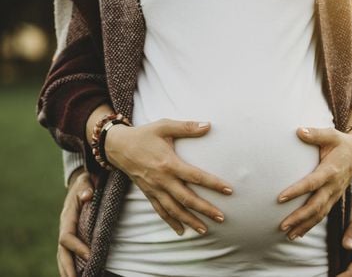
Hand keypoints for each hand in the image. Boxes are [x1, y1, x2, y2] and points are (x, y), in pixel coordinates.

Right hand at [57, 168, 92, 276]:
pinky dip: (70, 265)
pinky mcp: (72, 236)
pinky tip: (77, 275)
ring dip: (67, 270)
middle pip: (62, 252)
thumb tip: (87, 196)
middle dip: (68, 267)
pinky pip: (68, 253)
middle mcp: (64, 227)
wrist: (82, 182)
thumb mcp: (86, 180)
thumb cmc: (87, 182)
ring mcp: (66, 232)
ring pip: (63, 255)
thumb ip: (87, 187)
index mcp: (67, 216)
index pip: (68, 236)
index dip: (77, 247)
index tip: (90, 256)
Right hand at [104, 118, 233, 234]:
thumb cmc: (144, 134)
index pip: (196, 176)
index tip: (229, 190)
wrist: (118, 146)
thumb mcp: (164, 126)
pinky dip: (171, 222)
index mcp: (169, 163)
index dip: (213, 184)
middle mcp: (162, 180)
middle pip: (187, 199)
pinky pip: (160, 211)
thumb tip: (208, 125)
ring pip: (174, 209)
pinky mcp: (148, 193)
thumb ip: (187, 127)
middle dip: (205, 209)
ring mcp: (154, 189)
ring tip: (205, 230)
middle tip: (221, 218)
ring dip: (190, 220)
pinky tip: (181, 231)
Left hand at [277, 125, 351, 239]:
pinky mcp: (334, 198)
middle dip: (299, 217)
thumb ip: (315, 134)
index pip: (312, 183)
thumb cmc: (340, 142)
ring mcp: (335, 194)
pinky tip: (298, 233)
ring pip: (320, 214)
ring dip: (304, 225)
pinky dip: (311, 225)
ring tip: (288, 235)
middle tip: (282, 225)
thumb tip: (299, 131)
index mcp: (331, 170)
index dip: (297, 191)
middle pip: (316, 205)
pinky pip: (322, 214)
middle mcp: (333, 185)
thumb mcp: (331, 134)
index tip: (280, 197)